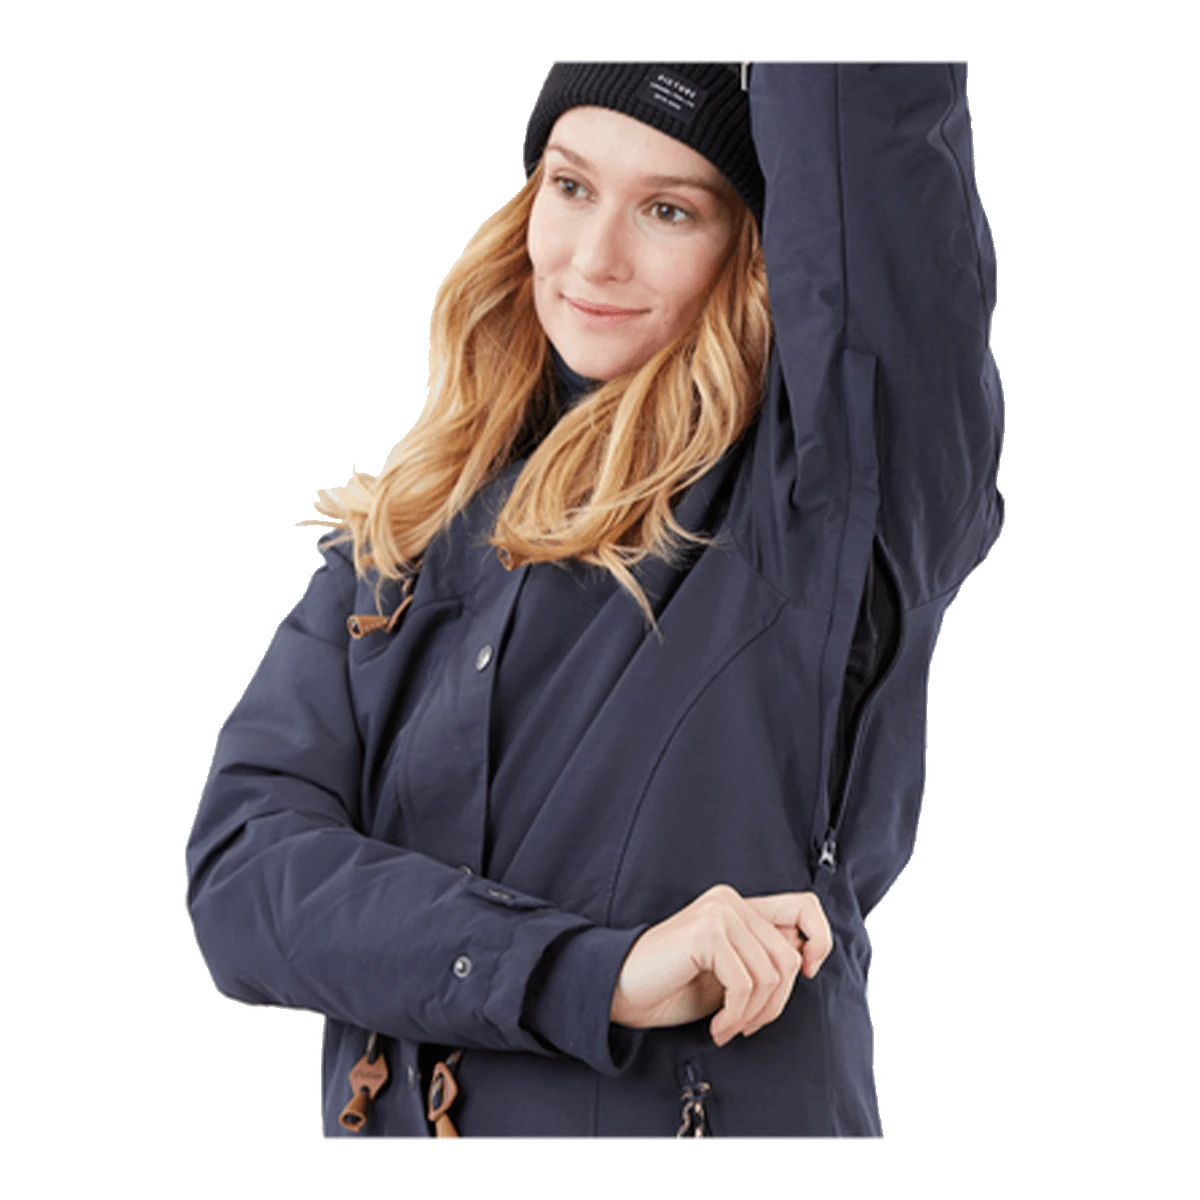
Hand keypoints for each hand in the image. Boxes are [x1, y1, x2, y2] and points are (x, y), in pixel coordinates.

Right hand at [610, 883, 832, 1045]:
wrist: (621, 989)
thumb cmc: (673, 985)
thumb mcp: (729, 971)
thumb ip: (760, 957)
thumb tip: (805, 960)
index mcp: (739, 904)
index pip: (805, 906)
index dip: (819, 940)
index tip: (806, 974)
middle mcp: (730, 900)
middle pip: (790, 956)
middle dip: (776, 1003)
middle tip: (747, 1025)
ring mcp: (718, 913)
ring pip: (771, 974)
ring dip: (753, 1014)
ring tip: (730, 1028)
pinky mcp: (706, 933)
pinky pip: (745, 984)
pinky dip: (736, 1016)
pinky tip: (718, 1027)